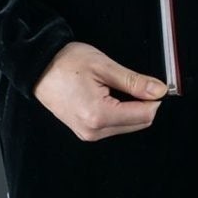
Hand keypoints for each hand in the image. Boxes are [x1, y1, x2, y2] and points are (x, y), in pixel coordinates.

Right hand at [32, 41, 167, 140]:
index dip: (155, 99)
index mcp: (99, 115)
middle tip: (139, 82)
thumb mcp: (104, 66)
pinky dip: (121, 112)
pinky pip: (114, 126)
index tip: (156, 84)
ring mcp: (88, 134)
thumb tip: (159, 91)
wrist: (39, 68)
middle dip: (145, 104)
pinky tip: (111, 95)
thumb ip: (134, 81)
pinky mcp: (85, 132)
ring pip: (127, 126)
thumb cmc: (67, 63)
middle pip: (138, 124)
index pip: (144, 116)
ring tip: (118, 86)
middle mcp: (93, 131)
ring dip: (133, 108)